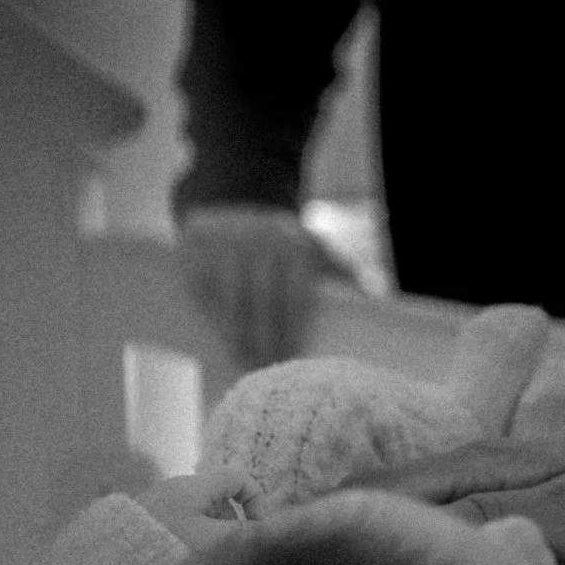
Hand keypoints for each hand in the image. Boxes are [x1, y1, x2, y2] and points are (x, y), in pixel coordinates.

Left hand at [135, 468, 264, 552]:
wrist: (112, 558)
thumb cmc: (166, 544)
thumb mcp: (211, 539)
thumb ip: (243, 533)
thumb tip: (266, 531)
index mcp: (195, 486)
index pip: (238, 478)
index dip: (255, 499)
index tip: (258, 528)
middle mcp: (178, 489)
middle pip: (220, 498)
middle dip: (232, 523)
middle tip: (229, 551)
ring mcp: (161, 504)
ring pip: (202, 514)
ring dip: (212, 535)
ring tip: (204, 559)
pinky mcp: (149, 520)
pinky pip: (182, 524)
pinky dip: (192, 539)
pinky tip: (183, 559)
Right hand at [177, 206, 334, 369]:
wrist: (234, 197)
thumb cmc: (281, 238)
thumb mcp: (312, 244)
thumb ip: (339, 269)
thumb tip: (368, 297)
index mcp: (294, 244)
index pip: (294, 296)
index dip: (291, 330)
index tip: (291, 357)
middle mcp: (260, 238)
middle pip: (261, 301)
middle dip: (263, 338)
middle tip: (262, 367)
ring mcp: (227, 238)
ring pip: (230, 296)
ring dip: (235, 332)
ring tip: (240, 358)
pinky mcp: (196, 241)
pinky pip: (202, 285)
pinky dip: (209, 312)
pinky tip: (216, 334)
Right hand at [337, 437, 564, 560]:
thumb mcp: (562, 514)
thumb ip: (495, 519)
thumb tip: (425, 531)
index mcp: (469, 467)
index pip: (380, 491)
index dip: (334, 521)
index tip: (293, 557)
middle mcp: (458, 470)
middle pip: (373, 498)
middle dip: (332, 531)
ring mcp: (468, 486)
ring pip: (395, 510)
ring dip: (362, 540)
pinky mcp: (481, 506)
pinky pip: (423, 522)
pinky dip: (396, 544)